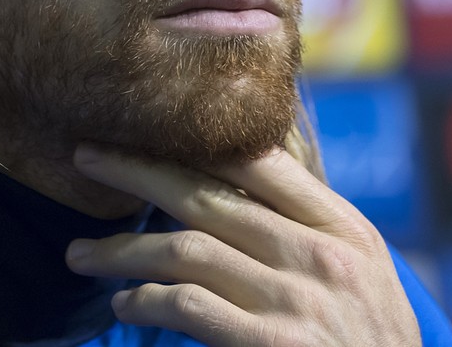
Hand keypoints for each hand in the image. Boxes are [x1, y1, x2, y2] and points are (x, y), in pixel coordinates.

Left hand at [64, 146, 419, 346]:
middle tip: (85, 156)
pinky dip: (146, 299)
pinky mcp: (273, 345)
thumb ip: (308, 229)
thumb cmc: (369, 345)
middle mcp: (324, 257)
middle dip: (136, 170)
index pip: (262, 160)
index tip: (141, 127)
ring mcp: (298, 302)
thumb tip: (237, 173)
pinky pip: (189, 305)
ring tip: (81, 254)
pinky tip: (124, 302)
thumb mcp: (363, 277)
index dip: (194, 139)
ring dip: (122, 249)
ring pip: (186, 249)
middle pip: (208, 194)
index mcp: (346, 230)